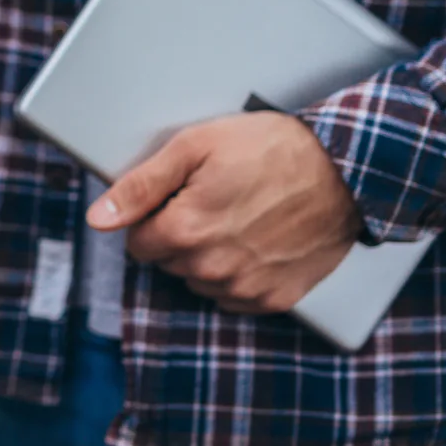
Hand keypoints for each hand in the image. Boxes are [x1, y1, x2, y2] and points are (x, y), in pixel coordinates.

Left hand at [88, 111, 361, 314]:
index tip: (180, 197)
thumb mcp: (195, 147)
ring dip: (209, 256)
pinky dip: (239, 274)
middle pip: (168, 261)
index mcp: (185, 231)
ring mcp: (245, 287)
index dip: (154, 216)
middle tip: (214, 200)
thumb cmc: (271, 149)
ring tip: (241, 217)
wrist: (346, 171)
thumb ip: (140, 185)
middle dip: (180, 234)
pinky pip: (235, 296)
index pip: (137, 242)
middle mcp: (212, 268)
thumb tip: (98, 217)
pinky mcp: (276, 298)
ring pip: (199, 280)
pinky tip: (258, 242)